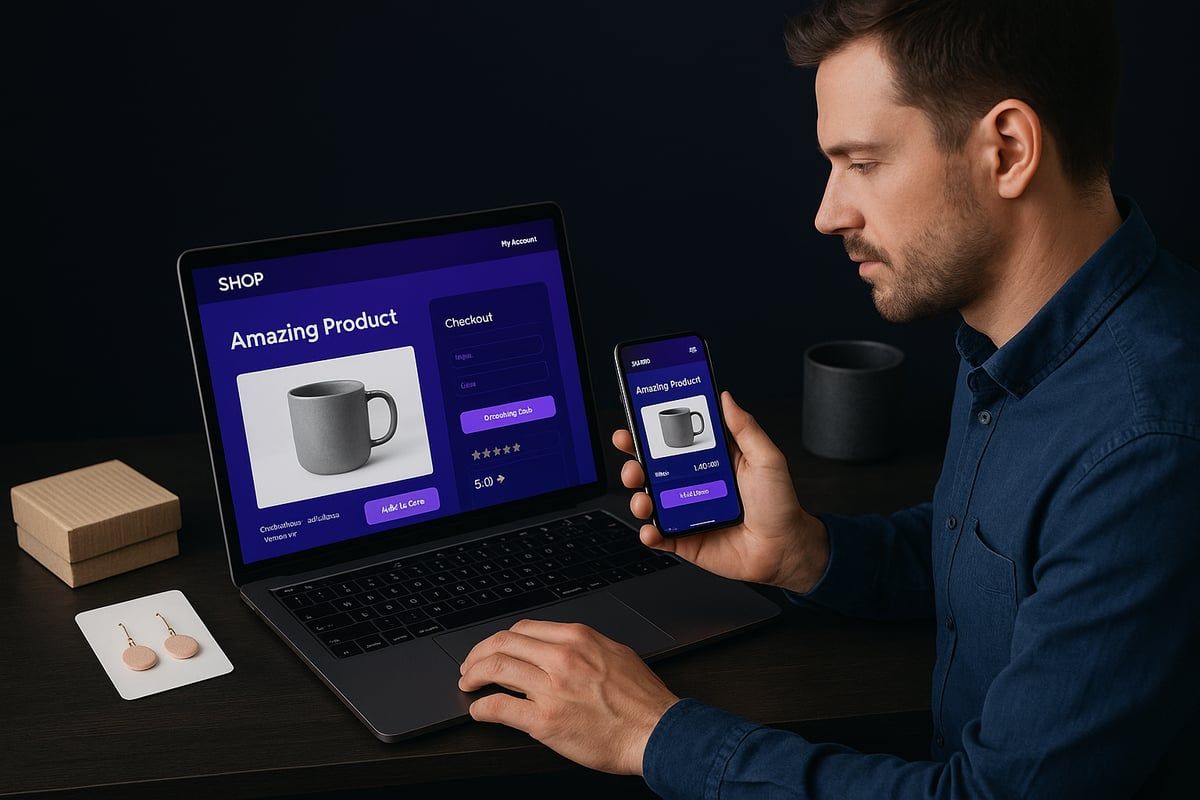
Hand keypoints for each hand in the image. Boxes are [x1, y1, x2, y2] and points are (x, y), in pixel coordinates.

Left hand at [458, 618, 680, 774]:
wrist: (657, 732)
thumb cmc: (642, 700)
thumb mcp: (614, 654)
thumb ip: (583, 648)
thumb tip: (557, 649)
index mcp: (578, 638)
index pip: (523, 629)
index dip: (500, 640)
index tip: (494, 649)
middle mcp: (562, 657)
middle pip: (502, 643)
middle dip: (478, 654)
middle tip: (470, 666)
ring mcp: (551, 688)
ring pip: (495, 669)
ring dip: (474, 676)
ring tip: (469, 684)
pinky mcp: (545, 721)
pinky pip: (500, 708)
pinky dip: (482, 708)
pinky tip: (479, 711)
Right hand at [613, 390, 829, 592]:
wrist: (785, 550)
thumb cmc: (780, 505)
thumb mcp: (767, 459)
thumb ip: (746, 428)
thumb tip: (726, 398)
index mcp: (710, 459)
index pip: (674, 439)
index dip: (652, 429)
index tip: (637, 418)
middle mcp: (693, 483)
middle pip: (652, 468)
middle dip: (634, 461)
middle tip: (632, 460)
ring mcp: (686, 512)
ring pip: (650, 501)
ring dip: (638, 498)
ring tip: (644, 500)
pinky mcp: (685, 539)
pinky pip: (659, 536)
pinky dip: (649, 534)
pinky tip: (652, 530)